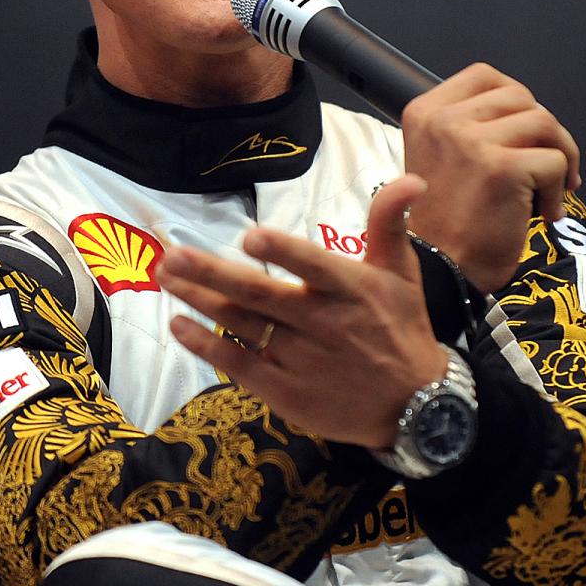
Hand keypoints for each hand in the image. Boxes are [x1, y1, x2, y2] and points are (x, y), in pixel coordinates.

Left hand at [159, 175, 446, 448]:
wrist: (418, 407)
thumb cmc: (401, 326)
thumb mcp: (403, 272)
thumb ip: (390, 222)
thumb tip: (412, 178)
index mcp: (351, 290)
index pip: (314, 267)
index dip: (284, 253)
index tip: (250, 238)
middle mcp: (323, 324)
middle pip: (261, 296)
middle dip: (214, 275)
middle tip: (173, 256)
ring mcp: (301, 361)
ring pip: (243, 325)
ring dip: (201, 300)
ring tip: (167, 275)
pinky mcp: (287, 392)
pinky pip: (240, 365)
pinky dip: (207, 345)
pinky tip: (179, 324)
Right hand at [403, 63, 580, 291]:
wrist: (439, 270)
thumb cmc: (444, 220)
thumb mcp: (436, 156)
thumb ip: (467, 126)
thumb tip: (526, 112)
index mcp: (424, 112)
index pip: (485, 76)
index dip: (513, 100)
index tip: (518, 134)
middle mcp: (443, 120)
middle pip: (521, 96)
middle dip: (542, 131)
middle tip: (542, 167)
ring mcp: (471, 142)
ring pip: (545, 123)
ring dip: (558, 157)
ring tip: (543, 192)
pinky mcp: (501, 168)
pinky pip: (556, 161)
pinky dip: (558, 191)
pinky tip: (539, 214)